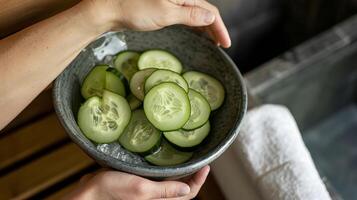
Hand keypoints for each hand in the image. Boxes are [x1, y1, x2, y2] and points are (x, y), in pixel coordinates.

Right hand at [66, 166, 209, 199]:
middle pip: (183, 190)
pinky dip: (170, 173)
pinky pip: (163, 182)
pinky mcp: (144, 186)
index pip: (188, 194)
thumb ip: (164, 191)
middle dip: (194, 177)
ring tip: (190, 159)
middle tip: (201, 160)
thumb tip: (187, 189)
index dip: (199, 181)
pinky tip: (169, 162)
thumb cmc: (113, 190)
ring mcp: (151, 193)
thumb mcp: (141, 189)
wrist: (91, 191)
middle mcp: (157, 199)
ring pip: (174, 186)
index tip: (206, 166)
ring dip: (183, 174)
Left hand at [83, 0, 230, 47]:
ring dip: (204, 27)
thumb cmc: (135, 10)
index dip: (220, 27)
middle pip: (204, 10)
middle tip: (221, 45)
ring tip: (212, 42)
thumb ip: (191, 15)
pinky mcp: (163, 5)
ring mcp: (171, 0)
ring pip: (194, 12)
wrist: (109, 9)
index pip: (209, 10)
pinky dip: (193, 24)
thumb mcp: (166, 14)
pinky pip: (184, 14)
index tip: (226, 44)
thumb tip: (212, 16)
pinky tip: (195, 32)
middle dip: (214, 28)